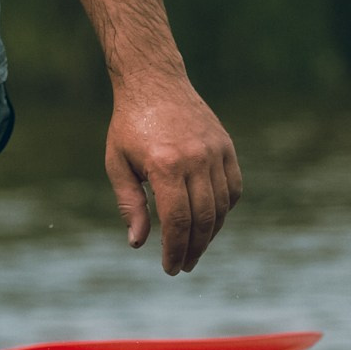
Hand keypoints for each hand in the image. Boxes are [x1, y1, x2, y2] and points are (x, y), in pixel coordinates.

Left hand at [106, 75, 238, 275]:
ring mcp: (214, 152)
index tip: (169, 268)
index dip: (174, 249)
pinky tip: (210, 221)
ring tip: (195, 249)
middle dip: (193, 249)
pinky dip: (224, 209)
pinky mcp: (226, 146)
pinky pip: (233, 188)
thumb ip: (129, 204)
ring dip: (210, 234)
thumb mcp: (117, 163)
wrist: (154, 81)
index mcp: (164, 164)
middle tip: (183, 266)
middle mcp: (194, 159)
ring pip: (221, 207)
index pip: (176, 221)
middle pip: (202, 219)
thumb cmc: (130, 124)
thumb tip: (139, 244)